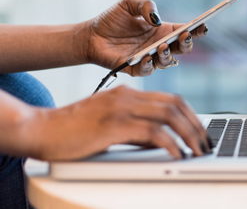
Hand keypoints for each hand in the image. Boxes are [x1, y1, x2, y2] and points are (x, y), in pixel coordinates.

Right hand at [23, 86, 209, 160]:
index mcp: (128, 93)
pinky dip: (170, 143)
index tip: (201, 131)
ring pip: (169, 115)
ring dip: (189, 134)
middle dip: (196, 125)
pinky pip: (152, 132)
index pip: (171, 99)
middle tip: (205, 143)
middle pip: (175, 104)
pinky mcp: (113, 125)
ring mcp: (121, 108)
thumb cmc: (72, 131)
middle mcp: (127, 96)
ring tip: (198, 150)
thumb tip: (161, 141)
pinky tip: (177, 154)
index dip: (191, 115)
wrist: (40, 129)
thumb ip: (135, 128)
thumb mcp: (110, 124)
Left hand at [83, 0, 207, 75]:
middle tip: (184, 36)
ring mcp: (149, 58)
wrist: (90, 35)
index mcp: (162, 30)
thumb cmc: (111, 19)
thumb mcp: (129, 4)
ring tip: (162, 46)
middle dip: (187, 43)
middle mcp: (159, 46)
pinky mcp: (135, 69)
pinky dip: (149, 65)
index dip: (196, 29)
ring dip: (168, 55)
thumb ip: (145, 5)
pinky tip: (146, 57)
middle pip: (182, 49)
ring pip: (167, 62)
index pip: (185, 31)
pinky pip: (147, 70)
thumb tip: (156, 19)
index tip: (203, 26)